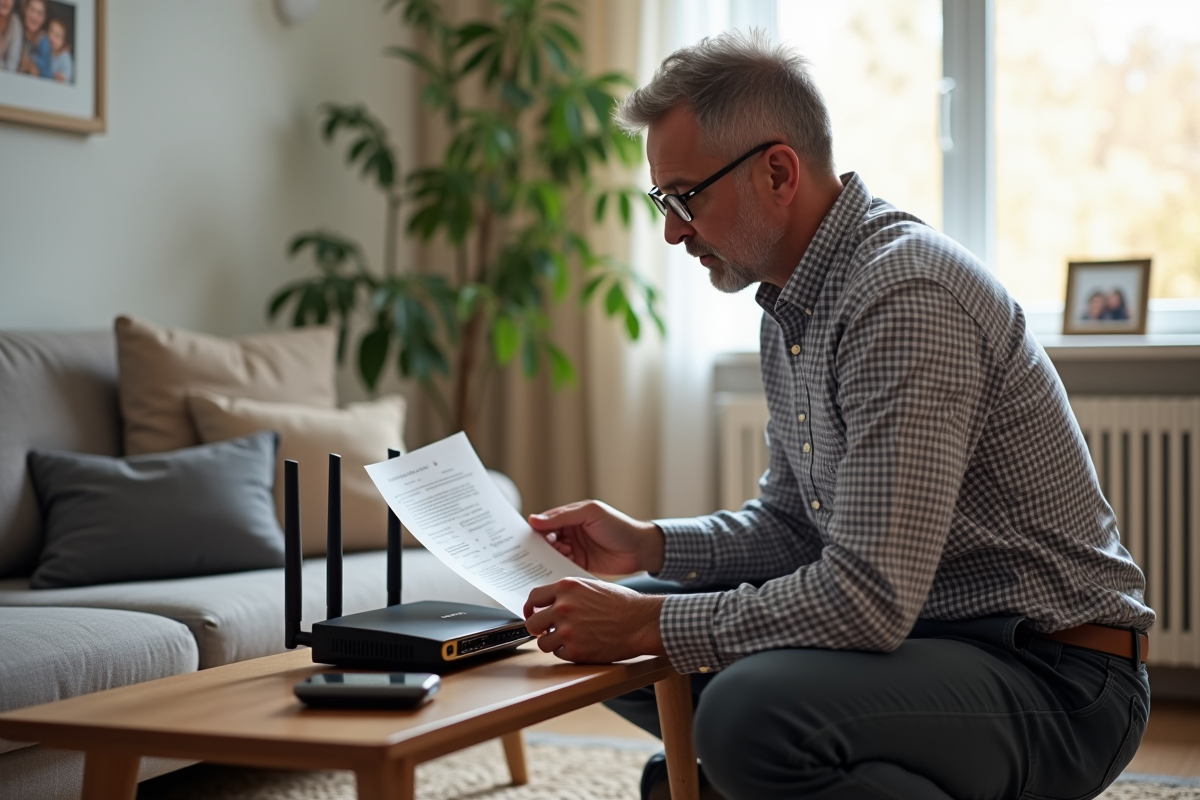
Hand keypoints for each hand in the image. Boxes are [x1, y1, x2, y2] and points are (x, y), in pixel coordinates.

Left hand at [523, 578, 664, 662]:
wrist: (641, 622)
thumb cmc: (623, 604)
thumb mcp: (592, 586)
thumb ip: (570, 593)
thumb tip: (552, 603)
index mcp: (566, 587)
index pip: (534, 598)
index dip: (530, 608)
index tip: (532, 614)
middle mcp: (563, 608)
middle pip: (532, 623)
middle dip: (538, 629)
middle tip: (547, 631)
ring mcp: (567, 630)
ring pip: (543, 643)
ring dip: (553, 642)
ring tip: (570, 639)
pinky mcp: (575, 650)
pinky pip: (559, 654)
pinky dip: (567, 652)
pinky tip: (582, 645)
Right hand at [528, 500, 664, 575]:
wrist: (641, 549)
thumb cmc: (619, 526)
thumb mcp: (590, 513)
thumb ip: (563, 516)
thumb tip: (534, 519)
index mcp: (570, 517)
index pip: (545, 522)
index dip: (533, 529)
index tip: (520, 538)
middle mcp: (569, 533)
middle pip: (545, 541)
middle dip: (538, 547)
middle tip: (532, 553)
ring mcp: (574, 550)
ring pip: (552, 555)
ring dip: (548, 558)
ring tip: (550, 560)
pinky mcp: (579, 565)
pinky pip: (562, 567)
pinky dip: (556, 570)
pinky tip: (554, 572)